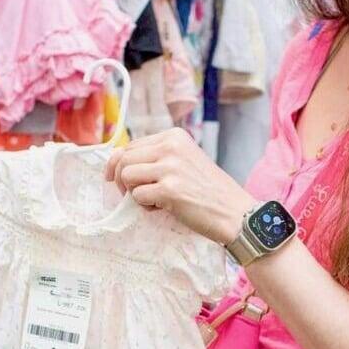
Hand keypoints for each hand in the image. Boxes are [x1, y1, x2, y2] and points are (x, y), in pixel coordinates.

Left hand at [104, 128, 257, 244]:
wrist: (234, 212)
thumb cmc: (207, 189)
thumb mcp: (183, 161)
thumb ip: (155, 157)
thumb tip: (114, 160)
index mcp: (174, 136)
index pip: (131, 145)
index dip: (122, 164)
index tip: (127, 181)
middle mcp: (171, 146)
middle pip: (124, 158)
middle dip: (122, 179)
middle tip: (137, 194)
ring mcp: (170, 167)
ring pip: (126, 175)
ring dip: (133, 193)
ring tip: (154, 200)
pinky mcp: (169, 189)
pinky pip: (137, 196)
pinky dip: (144, 206)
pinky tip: (163, 208)